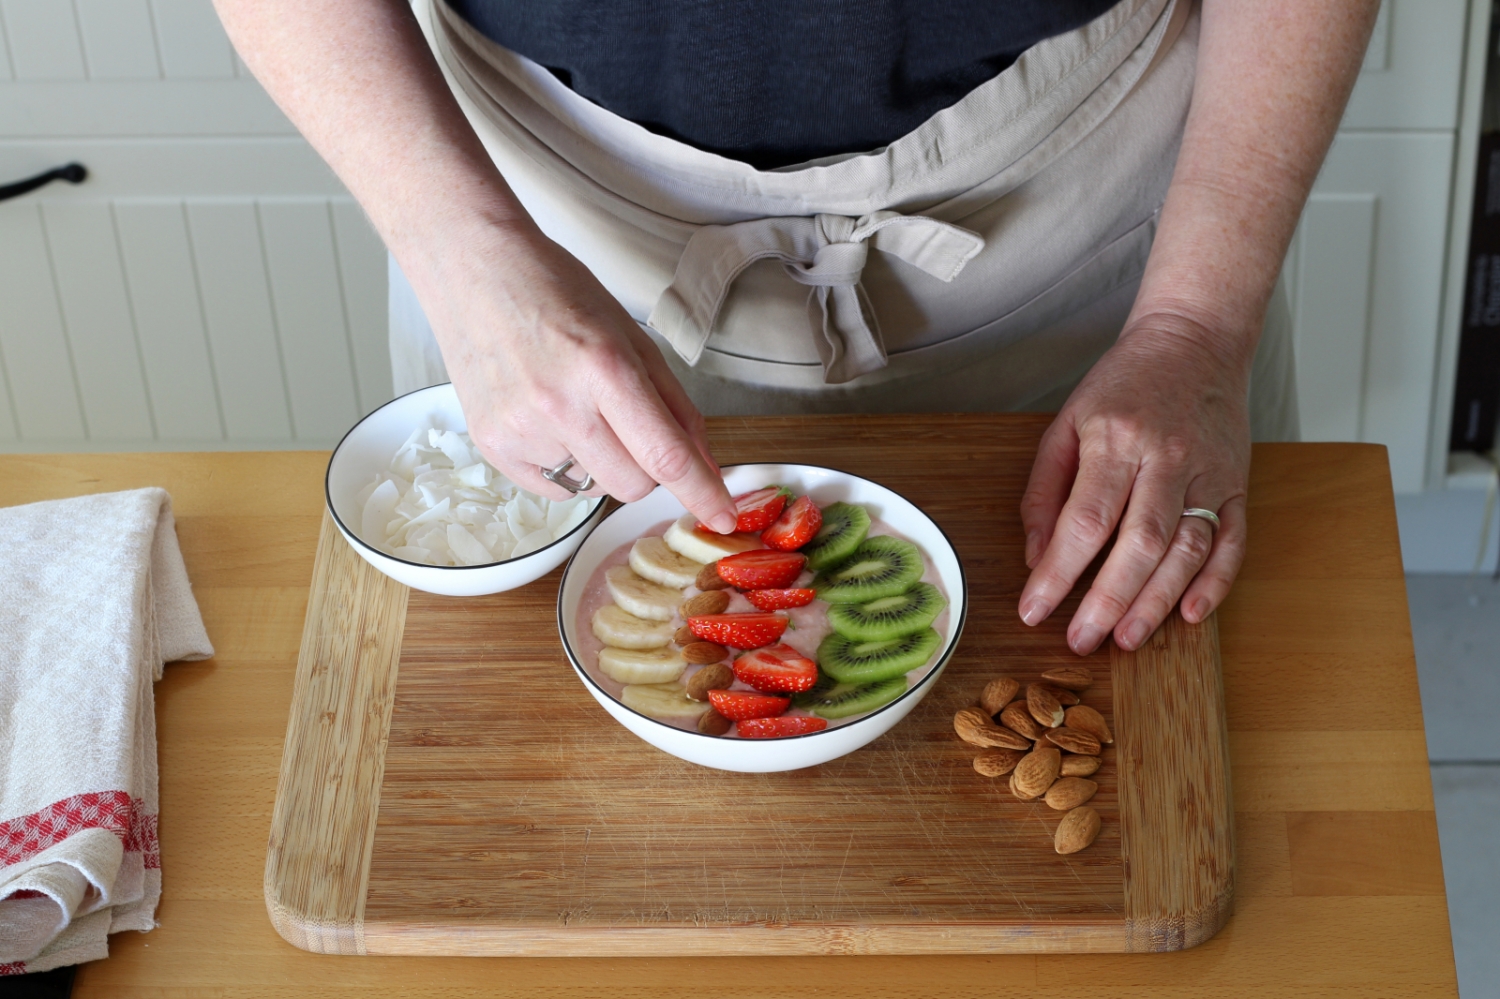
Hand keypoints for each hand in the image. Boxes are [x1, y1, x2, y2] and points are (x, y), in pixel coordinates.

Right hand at [411, 219, 737, 531]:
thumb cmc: (558, 293)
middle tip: (628, 426)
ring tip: (577, 411)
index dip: (702, 493)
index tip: (723, 517)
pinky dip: (565, 466)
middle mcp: (560, 406)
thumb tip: (705, 465)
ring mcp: (521, 430)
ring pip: (595, 490)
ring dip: (604, 465)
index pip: (666, 455)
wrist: (475, 269)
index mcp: (605, 368)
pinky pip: (554, 490)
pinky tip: (548, 422)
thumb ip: (675, 406)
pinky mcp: (492, 446)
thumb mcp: (632, 338)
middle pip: (634, 485)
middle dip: (647, 468)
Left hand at [1017, 316, 1252, 653]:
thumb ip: (1046, 491)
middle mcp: (1167, 458)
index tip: (1034, 610)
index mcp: (1116, 438)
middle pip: (1139, 544)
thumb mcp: (1067, 423)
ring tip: (1127, 639)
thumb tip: (1036, 556)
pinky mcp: (1238, 484)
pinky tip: (1191, 614)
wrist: (1195, 341)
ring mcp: (1209, 473)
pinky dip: (1215, 583)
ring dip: (1157, 602)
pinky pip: (1232, 542)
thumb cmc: (1124, 384)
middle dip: (1107, 601)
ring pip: (1187, 550)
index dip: (1058, 573)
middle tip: (1080, 640)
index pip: (1085, 521)